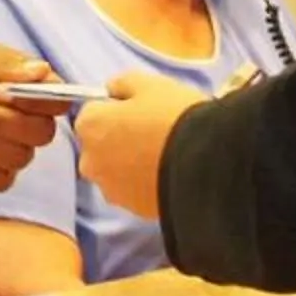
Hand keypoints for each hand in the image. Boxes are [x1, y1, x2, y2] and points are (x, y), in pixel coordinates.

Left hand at [0, 42, 62, 189]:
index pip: (59, 100)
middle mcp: (29, 119)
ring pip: (19, 157)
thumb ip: (2, 62)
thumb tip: (42, 70)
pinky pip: (0, 180)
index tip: (0, 90)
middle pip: (43, 133)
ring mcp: (12, 147)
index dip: (36, 100)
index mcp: (32, 88)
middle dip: (3, 121)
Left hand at [72, 71, 208, 219]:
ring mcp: (110, 190)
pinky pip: (134, 191)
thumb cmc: (174, 116)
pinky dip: (145, 183)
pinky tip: (170, 174)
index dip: (117, 109)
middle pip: (100, 145)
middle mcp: (90, 161)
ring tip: (166, 155)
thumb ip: (122, 84)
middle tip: (154, 132)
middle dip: (119, 139)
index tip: (140, 110)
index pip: (93, 112)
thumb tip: (112, 91)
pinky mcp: (132, 211)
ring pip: (116, 171)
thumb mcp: (150, 84)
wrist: (206, 165)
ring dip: (131, 163)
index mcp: (89, 126)